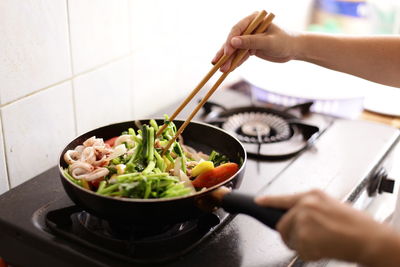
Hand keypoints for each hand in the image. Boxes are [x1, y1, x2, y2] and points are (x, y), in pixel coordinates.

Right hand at [211, 12, 298, 71]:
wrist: (294, 49)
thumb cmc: (284, 42)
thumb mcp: (268, 42)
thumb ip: (250, 42)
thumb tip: (233, 42)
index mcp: (253, 19)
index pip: (237, 29)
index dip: (230, 41)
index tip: (226, 53)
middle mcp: (249, 27)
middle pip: (233, 40)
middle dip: (226, 53)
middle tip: (219, 65)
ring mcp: (249, 38)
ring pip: (235, 49)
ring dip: (229, 60)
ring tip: (222, 70)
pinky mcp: (250, 48)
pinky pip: (240, 55)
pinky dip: (235, 62)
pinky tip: (229, 69)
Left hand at [256, 189, 399, 265]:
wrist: (368, 238)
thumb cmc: (355, 225)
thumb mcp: (331, 206)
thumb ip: (311, 209)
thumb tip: (297, 218)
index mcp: (312, 195)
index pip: (283, 198)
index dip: (268, 201)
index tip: (258, 202)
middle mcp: (305, 205)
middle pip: (282, 223)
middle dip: (291, 234)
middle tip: (307, 239)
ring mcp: (303, 220)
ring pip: (290, 238)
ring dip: (302, 244)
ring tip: (321, 242)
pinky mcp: (304, 236)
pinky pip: (298, 250)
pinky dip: (308, 253)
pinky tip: (323, 247)